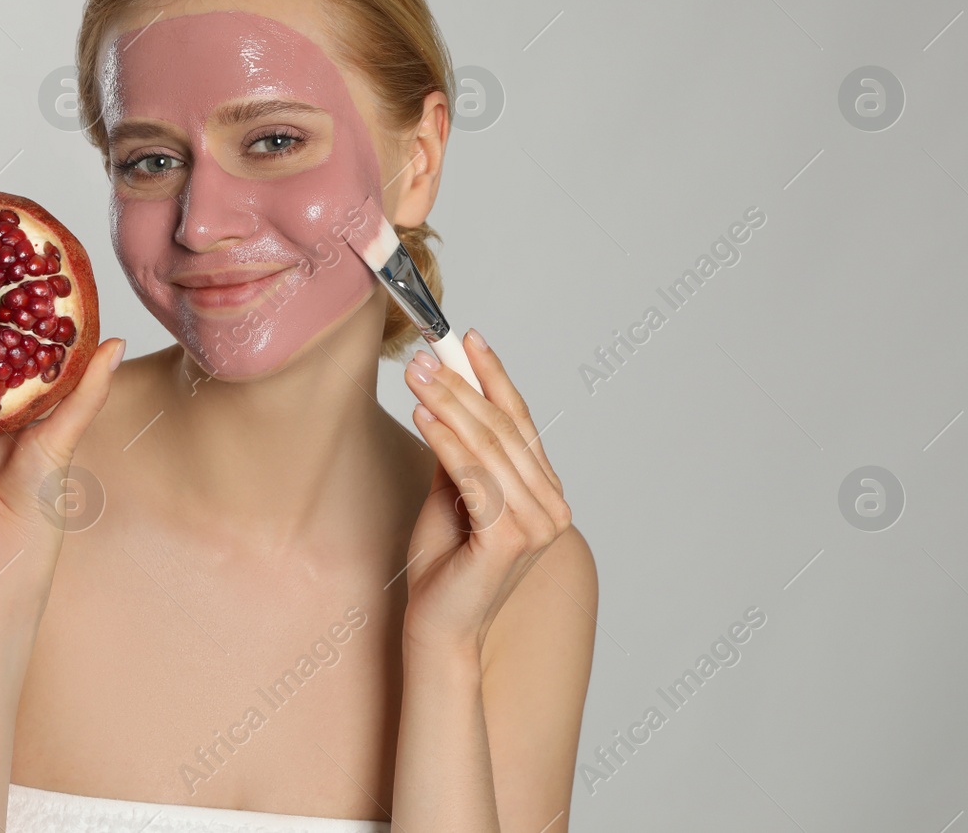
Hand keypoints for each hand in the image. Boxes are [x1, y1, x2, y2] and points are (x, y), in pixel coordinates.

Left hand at [401, 329, 571, 656]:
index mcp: (543, 492)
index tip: (467, 339)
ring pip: (489, 447)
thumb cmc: (445, 567)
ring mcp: (537, 525)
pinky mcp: (510, 539)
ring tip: (415, 376)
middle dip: (460, 384)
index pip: (520, 421)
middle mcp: (551, 506)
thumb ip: (459, 454)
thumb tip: (447, 399)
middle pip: (503, 428)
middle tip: (422, 354)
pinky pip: (474, 477)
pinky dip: (446, 443)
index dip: (493, 376)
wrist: (438, 628)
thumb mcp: (452, 495)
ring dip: (449, 405)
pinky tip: (423, 417)